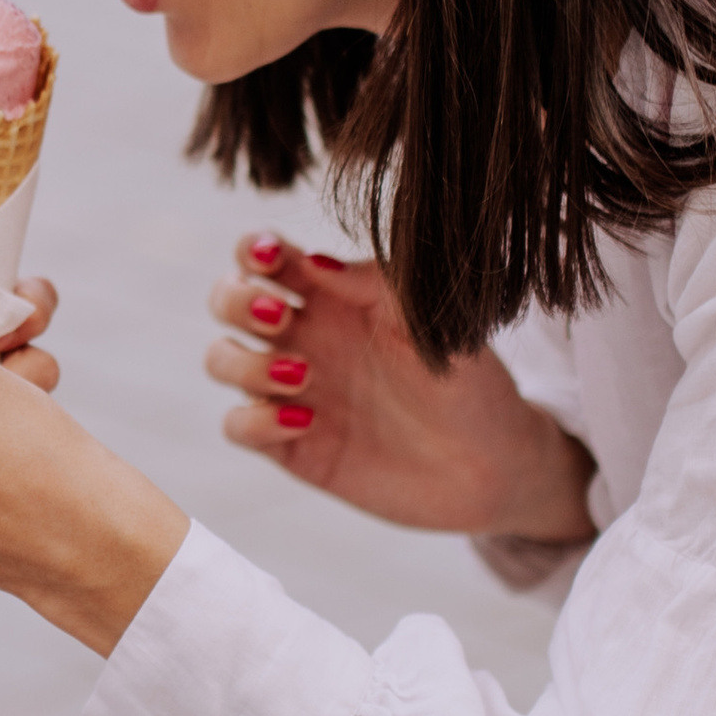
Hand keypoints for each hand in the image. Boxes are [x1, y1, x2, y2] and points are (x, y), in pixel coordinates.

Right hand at [207, 230, 595, 543]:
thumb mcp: (431, 320)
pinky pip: (238, 426)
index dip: (256, 249)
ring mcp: (292, 392)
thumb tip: (312, 262)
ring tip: (304, 376)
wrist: (494, 465)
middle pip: (227, 301)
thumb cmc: (469, 380)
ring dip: (244, 361)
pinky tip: (305, 422)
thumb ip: (374, 284)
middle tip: (278, 316)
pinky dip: (255, 420)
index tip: (274, 258)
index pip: (268, 257)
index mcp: (333, 296)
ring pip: (221, 360)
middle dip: (235, 300)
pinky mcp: (292, 447)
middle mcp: (304, 338)